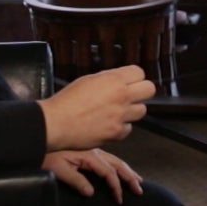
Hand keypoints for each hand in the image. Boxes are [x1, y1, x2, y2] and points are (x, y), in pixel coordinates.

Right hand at [38, 65, 155, 151]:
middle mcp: (121, 96)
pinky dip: (121, 127)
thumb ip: (108, 79)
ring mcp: (120, 115)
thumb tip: (120, 80)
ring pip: (142, 111)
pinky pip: (128, 129)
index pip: (139, 72)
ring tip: (118, 111)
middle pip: (149, 89)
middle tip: (131, 95)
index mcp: (113, 80)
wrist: (56, 123)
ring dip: (132, 111)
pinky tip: (109, 124)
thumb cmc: (67, 101)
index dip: (133, 77)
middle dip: (141, 91)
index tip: (129, 81)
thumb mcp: (88, 80)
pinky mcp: (116, 133)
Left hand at [42, 149, 143, 203]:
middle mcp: (94, 151)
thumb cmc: (47, 152)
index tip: (120, 198)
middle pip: (117, 164)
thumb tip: (90, 191)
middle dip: (130, 176)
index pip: (108, 172)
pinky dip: (119, 164)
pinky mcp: (89, 149)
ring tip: (137, 178)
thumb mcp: (59, 168)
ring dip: (127, 170)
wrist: (41, 135)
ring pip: (115, 159)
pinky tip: (121, 167)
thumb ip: (76, 180)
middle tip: (139, 188)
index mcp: (89, 156)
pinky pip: (109, 157)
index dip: (116, 186)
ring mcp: (93, 149)